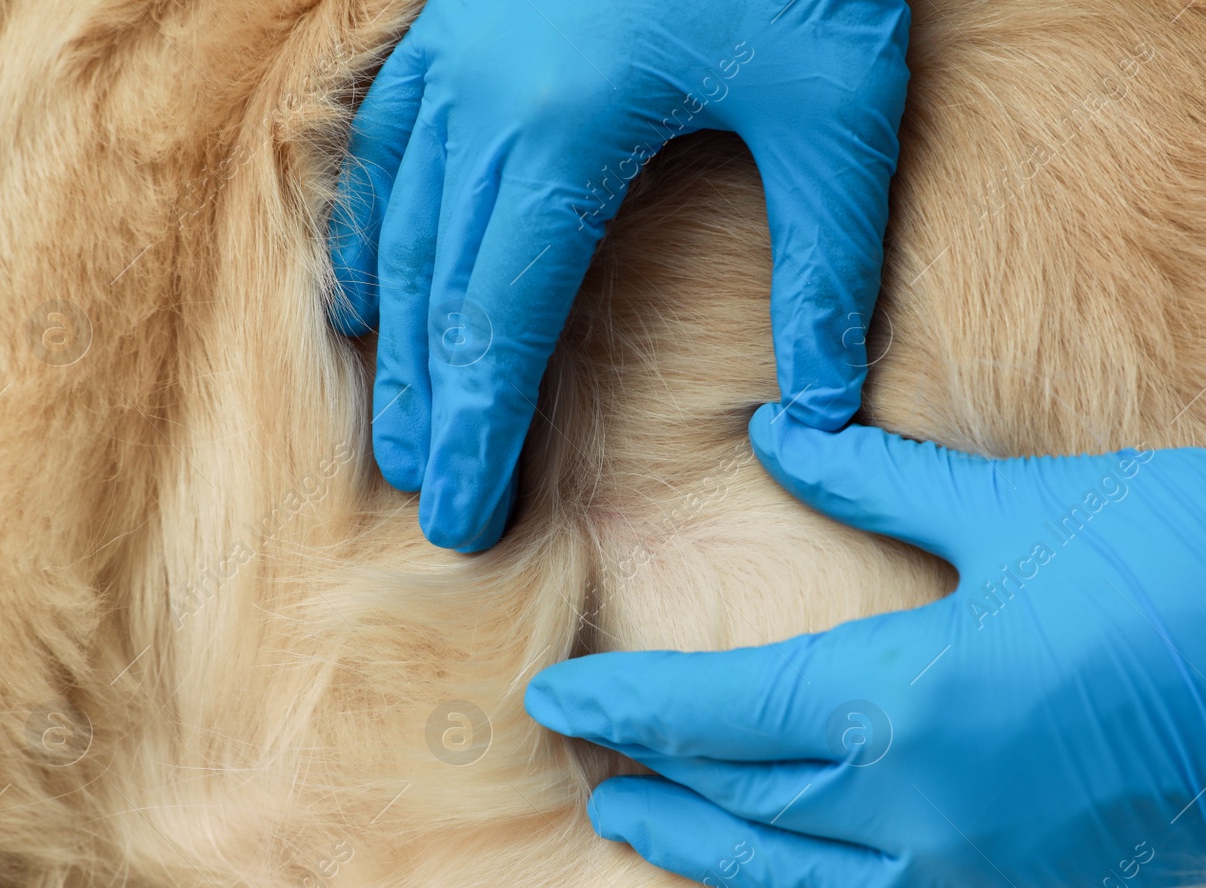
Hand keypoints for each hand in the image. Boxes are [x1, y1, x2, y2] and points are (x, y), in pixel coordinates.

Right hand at [327, 1, 911, 550]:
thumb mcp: (839, 104)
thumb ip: (826, 263)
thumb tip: (823, 408)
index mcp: (562, 130)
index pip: (497, 326)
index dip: (477, 432)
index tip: (461, 518)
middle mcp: (481, 97)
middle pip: (431, 288)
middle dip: (426, 403)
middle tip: (421, 496)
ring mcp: (455, 47)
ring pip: (399, 219)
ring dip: (394, 332)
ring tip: (392, 421)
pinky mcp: (458, 12)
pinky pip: (388, 139)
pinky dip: (375, 223)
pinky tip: (367, 278)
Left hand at [526, 404, 1205, 887]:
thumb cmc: (1198, 549)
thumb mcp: (1016, 503)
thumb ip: (874, 483)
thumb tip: (781, 432)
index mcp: (910, 695)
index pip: (719, 712)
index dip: (627, 708)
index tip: (558, 701)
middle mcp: (930, 807)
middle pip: (745, 806)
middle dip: (652, 783)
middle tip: (587, 766)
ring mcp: (989, 875)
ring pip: (803, 886)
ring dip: (711, 859)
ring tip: (646, 834)